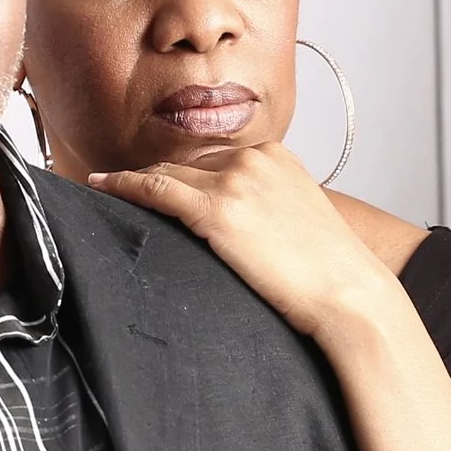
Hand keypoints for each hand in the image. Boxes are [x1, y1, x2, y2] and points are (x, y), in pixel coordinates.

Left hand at [88, 145, 399, 340]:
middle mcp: (253, 159)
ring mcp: (234, 181)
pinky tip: (102, 186)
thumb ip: (265, 205)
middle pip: (186, 163)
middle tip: (120, 188)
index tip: (155, 182)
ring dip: (132, 181)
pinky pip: (155, 190)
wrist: (349, 294)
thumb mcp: (298, 219)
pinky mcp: (217, 209)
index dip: (180, 173)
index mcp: (275, 156)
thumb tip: (238, 221)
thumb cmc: (328, 271)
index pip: (212, 159)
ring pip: (165, 173)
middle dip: (154, 176)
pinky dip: (122, 185)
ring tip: (104, 188)